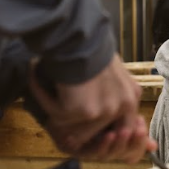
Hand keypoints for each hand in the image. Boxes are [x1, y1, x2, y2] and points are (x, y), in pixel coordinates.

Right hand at [30, 54, 154, 161]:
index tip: (78, 125)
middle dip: (76, 129)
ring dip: (58, 112)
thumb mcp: (112, 73)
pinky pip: (56, 116)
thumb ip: (113, 94)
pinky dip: (44, 98)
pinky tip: (36, 77)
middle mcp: (122, 106)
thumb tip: (112, 119)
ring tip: (49, 90)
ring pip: (75, 131)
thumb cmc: (90, 47)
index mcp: (131, 97)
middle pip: (97, 134)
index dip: (98, 131)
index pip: (122, 129)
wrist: (78, 34)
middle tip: (57, 113)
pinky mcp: (81, 111)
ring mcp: (103, 110)